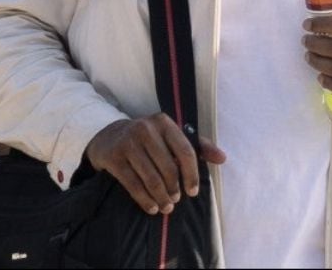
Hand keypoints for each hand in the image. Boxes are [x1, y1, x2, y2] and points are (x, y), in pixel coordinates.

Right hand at [84, 114, 226, 215]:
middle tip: (175, 201)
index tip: (192, 192)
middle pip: (168, 168)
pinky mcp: (113, 157)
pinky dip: (144, 200)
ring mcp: (128, 142)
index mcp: (163, 122)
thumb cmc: (148, 139)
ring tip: (166, 207)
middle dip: (174, 189)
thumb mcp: (170, 136)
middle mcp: (145, 129)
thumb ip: (198, 146)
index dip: (192, 174)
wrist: (109, 136)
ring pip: (151, 178)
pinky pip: (133, 184)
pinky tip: (151, 208)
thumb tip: (222, 158)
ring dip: (161, 198)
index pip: (185, 151)